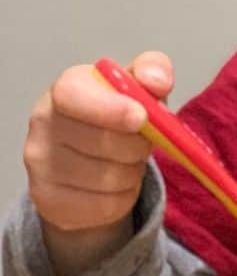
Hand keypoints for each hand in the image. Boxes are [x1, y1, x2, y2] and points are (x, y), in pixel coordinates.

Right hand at [24, 52, 173, 275]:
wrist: (88, 157)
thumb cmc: (117, 113)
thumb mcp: (137, 86)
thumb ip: (152, 71)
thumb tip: (158, 81)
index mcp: (65, 89)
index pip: (76, 95)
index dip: (111, 108)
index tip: (141, 117)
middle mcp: (42, 124)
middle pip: (104, 142)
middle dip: (138, 144)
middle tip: (143, 140)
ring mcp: (40, 165)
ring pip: (109, 178)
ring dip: (133, 171)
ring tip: (126, 160)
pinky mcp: (49, 201)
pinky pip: (107, 205)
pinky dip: (124, 196)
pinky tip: (115, 183)